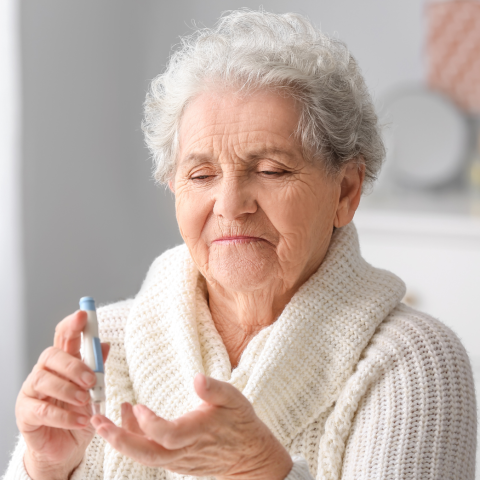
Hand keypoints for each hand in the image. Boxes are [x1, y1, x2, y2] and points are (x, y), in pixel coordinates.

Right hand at [16, 310, 109, 479]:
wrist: (68, 446)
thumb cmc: (81, 412)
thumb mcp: (95, 390)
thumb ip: (98, 367)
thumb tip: (105, 344)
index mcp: (63, 362)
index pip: (64, 336)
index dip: (73, 324)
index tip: (84, 314)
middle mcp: (44, 372)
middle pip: (51, 355)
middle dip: (73, 365)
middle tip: (91, 379)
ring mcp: (31, 392)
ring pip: (43, 381)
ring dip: (68, 390)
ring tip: (86, 401)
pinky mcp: (25, 413)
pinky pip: (42, 410)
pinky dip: (64, 415)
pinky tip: (81, 419)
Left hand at [91, 374, 291, 479]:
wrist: (247, 455)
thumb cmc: (240, 423)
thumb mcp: (234, 399)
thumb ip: (214, 389)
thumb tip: (197, 378)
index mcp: (197, 433)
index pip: (167, 435)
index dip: (148, 423)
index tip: (136, 406)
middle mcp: (183, 451)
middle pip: (146, 453)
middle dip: (118, 440)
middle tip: (97, 423)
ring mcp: (177, 459)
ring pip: (144, 455)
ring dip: (121, 439)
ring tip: (103, 419)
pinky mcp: (175, 460)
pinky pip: (150, 452)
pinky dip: (134, 438)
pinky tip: (128, 418)